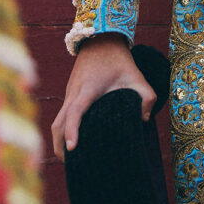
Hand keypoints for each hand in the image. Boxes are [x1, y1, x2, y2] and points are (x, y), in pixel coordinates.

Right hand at [51, 34, 154, 158]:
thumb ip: (146, 97)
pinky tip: (73, 141)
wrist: (100, 39)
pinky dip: (63, 130)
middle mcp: (74, 93)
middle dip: (60, 145)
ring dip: (59, 139)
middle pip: (58, 123)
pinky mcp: (70, 93)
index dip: (72, 131)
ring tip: (70, 158)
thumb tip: (144, 120)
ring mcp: (69, 93)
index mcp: (88, 90)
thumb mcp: (137, 76)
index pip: (75, 113)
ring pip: (57, 120)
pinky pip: (62, 115)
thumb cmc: (118, 59)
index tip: (72, 148)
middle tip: (71, 164)